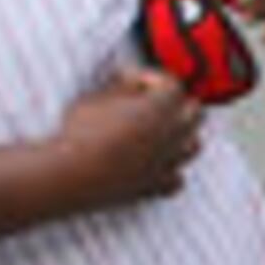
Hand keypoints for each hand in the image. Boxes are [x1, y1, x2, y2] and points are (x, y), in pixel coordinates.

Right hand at [56, 67, 207, 205]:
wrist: (69, 175)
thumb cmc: (79, 132)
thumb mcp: (96, 97)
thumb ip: (123, 87)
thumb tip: (132, 81)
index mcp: (162, 106)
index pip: (171, 83)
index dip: (150, 78)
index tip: (128, 78)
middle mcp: (174, 134)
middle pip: (194, 112)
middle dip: (176, 104)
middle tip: (151, 103)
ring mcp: (168, 162)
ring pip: (194, 145)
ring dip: (181, 136)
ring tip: (158, 134)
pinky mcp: (156, 187)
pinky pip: (177, 179)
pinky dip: (170, 172)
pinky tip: (153, 166)